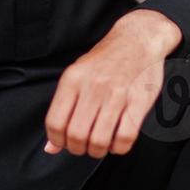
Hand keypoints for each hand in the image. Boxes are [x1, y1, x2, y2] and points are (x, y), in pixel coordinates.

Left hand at [44, 9, 181, 156]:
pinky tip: (116, 141)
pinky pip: (125, 137)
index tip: (64, 143)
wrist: (138, 39)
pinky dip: (118, 148)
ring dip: (97, 151)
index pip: (55, 123)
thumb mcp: (77, 75)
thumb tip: (51, 147)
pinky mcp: (138, 101)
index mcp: (73, 79)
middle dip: (78, 149)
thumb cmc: (106, 59)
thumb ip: (63, 109)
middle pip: (76, 135)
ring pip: (99, 140)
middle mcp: (93, 86)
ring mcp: (117, 94)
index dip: (57, 141)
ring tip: (99, 145)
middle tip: (84, 145)